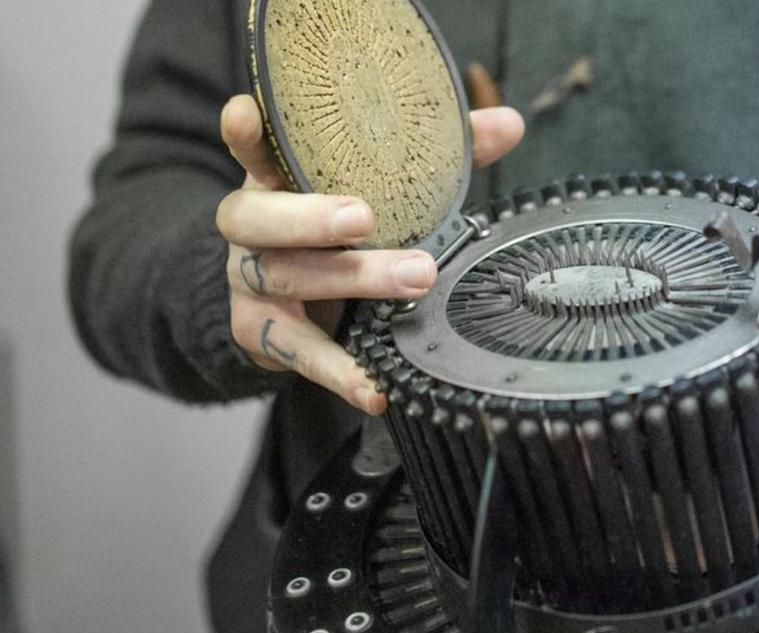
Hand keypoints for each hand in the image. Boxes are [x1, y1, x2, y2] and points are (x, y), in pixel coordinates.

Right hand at [218, 95, 523, 413]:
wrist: (279, 300)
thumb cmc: (336, 229)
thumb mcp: (375, 188)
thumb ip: (436, 156)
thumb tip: (508, 124)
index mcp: (274, 178)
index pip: (252, 148)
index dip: (245, 133)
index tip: (246, 115)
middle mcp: (251, 227)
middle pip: (259, 218)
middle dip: (309, 217)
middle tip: (362, 218)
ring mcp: (250, 281)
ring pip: (284, 278)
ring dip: (349, 279)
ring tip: (413, 277)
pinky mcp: (260, 333)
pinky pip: (300, 354)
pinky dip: (340, 372)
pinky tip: (374, 387)